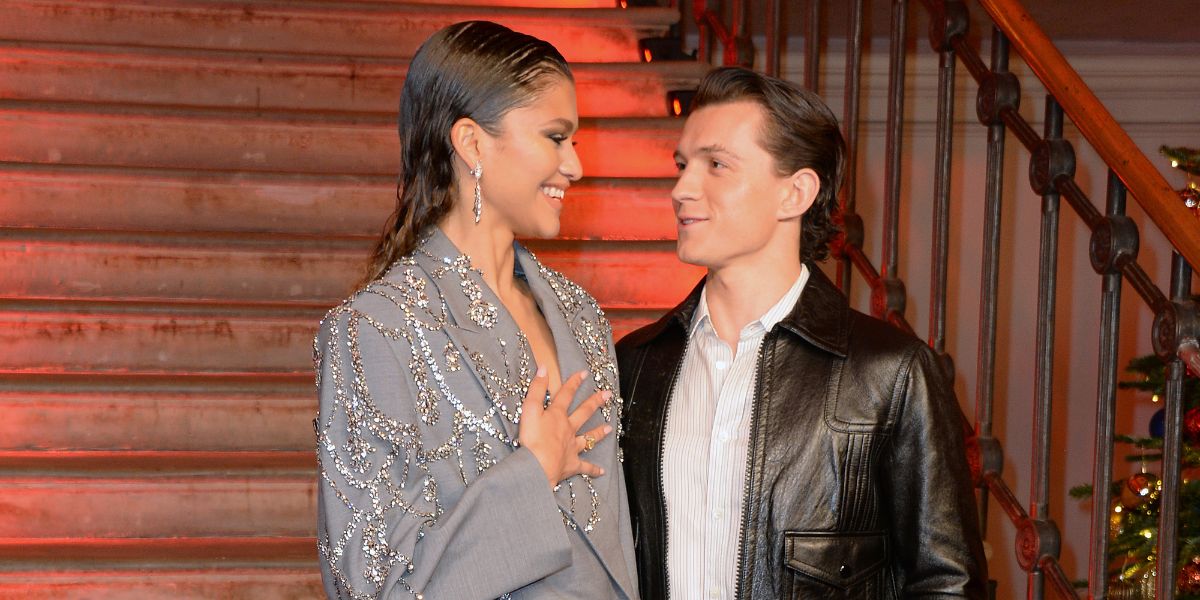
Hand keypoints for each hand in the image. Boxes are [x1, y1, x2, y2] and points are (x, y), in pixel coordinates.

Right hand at [519, 367, 612, 487]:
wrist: (538, 465)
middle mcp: (568, 429)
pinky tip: (601, 471)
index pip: (566, 394)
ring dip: (598, 433)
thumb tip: (543, 369)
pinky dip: (593, 469)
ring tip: (609, 428)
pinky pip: (585, 467)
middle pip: (583, 413)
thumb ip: (536, 389)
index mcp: (557, 415)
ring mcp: (572, 447)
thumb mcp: (529, 410)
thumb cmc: (532, 438)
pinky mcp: (572, 464)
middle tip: (607, 395)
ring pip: (588, 438)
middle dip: (595, 402)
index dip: (574, 383)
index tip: (584, 373)